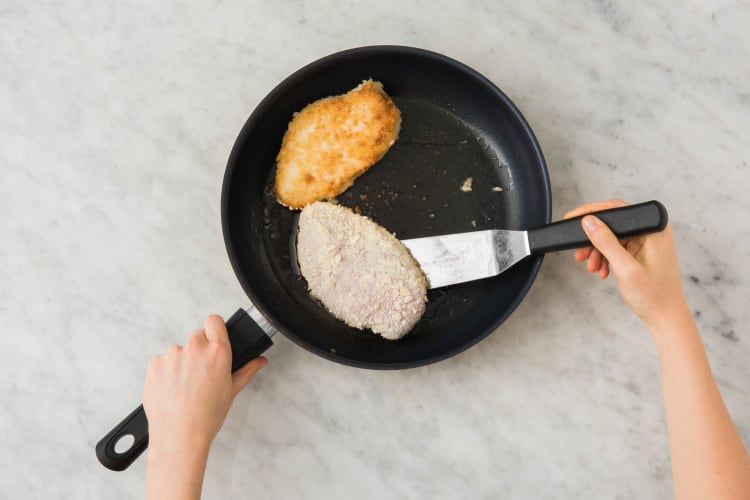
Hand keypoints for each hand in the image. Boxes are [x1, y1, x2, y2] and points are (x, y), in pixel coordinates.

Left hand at [143, 314, 266, 452]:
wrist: (179, 436)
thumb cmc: (205, 417)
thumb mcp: (232, 392)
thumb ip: (247, 370)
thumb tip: (259, 361)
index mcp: (217, 352)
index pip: (214, 321)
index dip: (215, 329)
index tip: (214, 338)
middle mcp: (195, 348)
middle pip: (197, 337)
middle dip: (200, 351)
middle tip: (201, 374)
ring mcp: (172, 355)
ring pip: (179, 351)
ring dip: (181, 363)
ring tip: (185, 387)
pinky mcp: (154, 364)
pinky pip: (162, 361)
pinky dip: (166, 372)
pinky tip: (172, 389)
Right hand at [565, 199, 687, 329]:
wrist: (664, 316)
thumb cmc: (654, 295)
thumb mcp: (625, 268)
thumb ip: (606, 243)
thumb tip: (588, 221)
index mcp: (655, 228)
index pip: (618, 209)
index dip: (592, 212)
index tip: (572, 219)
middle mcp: (652, 230)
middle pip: (613, 223)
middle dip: (593, 239)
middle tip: (579, 251)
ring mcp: (647, 240)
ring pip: (612, 236)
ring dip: (597, 251)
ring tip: (591, 266)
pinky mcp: (641, 250)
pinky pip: (617, 247)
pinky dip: (605, 257)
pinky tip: (602, 269)